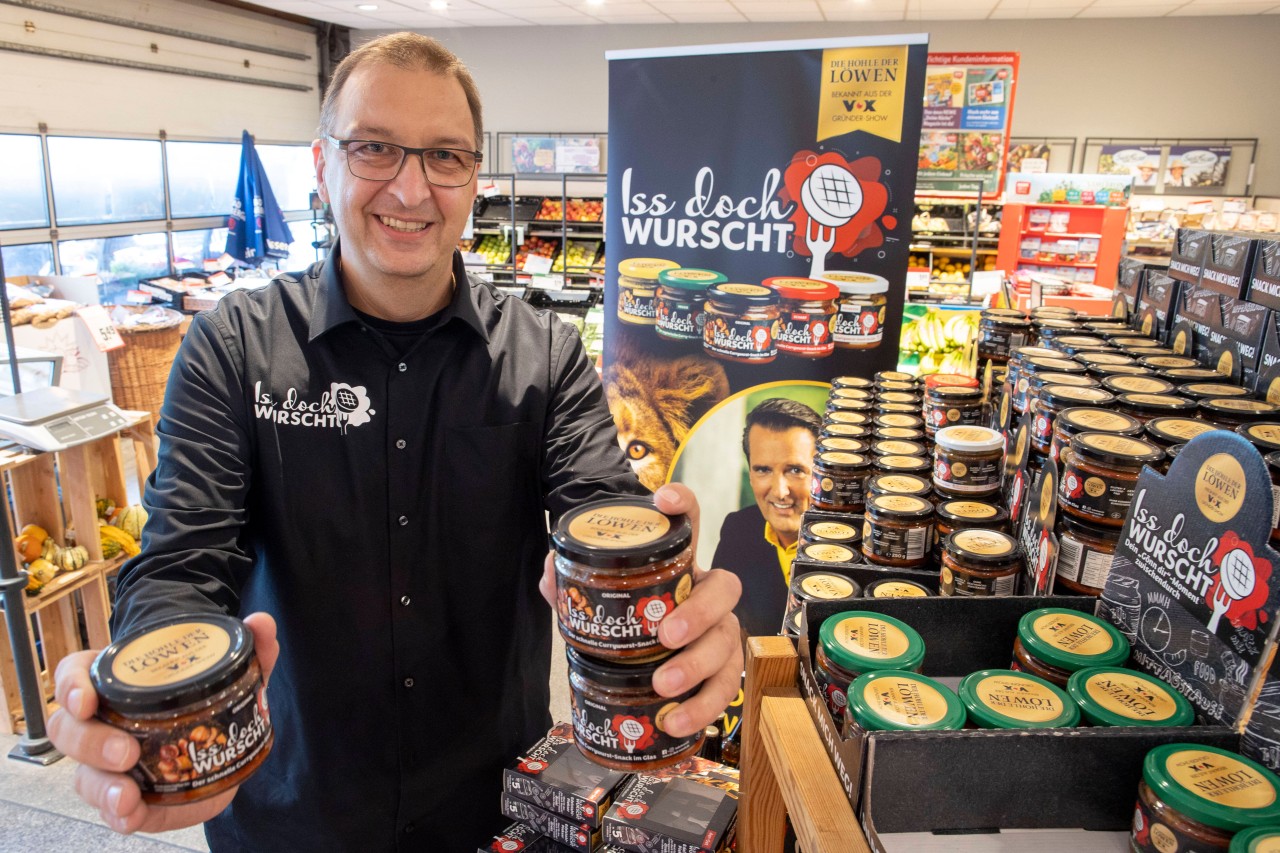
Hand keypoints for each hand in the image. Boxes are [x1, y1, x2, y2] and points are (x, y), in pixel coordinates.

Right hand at [48, 612, 278, 834]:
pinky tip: (133, 816)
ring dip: (102, 787)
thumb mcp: (232, 672)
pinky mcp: (129, 796)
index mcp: (119, 683)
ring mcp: (108, 764)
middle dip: (90, 742)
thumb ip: (250, 647)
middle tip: (124, 752)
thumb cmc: (210, 698)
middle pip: (70, 730)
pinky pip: (111, 809)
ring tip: (127, 796)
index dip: (71, 686)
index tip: (86, 700)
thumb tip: (263, 623)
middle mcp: (104, 723)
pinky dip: (120, 815)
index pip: (75, 676)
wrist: (223, 744)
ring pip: (84, 776)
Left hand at [540, 483, 742, 738]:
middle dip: (700, 613)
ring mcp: (721, 632)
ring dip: (700, 665)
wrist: (646, 660)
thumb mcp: (597, 598)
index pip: (689, 522)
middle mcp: (708, 593)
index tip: (663, 500)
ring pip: (730, 642)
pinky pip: (727, 687)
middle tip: (666, 635)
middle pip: (725, 588)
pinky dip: (704, 708)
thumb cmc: (626, 619)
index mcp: (679, 565)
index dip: (682, 505)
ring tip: (664, 686)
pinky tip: (678, 721)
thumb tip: (552, 571)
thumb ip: (572, 583)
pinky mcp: (723, 672)